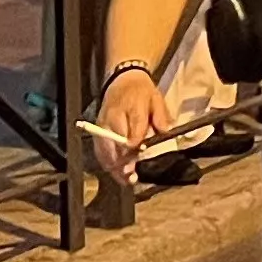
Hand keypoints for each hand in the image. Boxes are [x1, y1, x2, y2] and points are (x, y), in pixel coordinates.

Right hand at [85, 65, 172, 181]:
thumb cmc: (142, 93)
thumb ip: (161, 116)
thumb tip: (165, 132)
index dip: (134, 143)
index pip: (131, 128)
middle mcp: (113, 117)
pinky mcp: (97, 132)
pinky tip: (117, 173)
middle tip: (132, 175)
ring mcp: (102, 125)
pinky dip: (108, 163)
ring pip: (105, 150)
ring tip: (126, 179)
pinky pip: (99, 151)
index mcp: (131, 107)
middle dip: (124, 161)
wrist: (122, 81)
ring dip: (115, 167)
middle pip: (115, 143)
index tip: (139, 152)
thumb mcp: (156, 99)